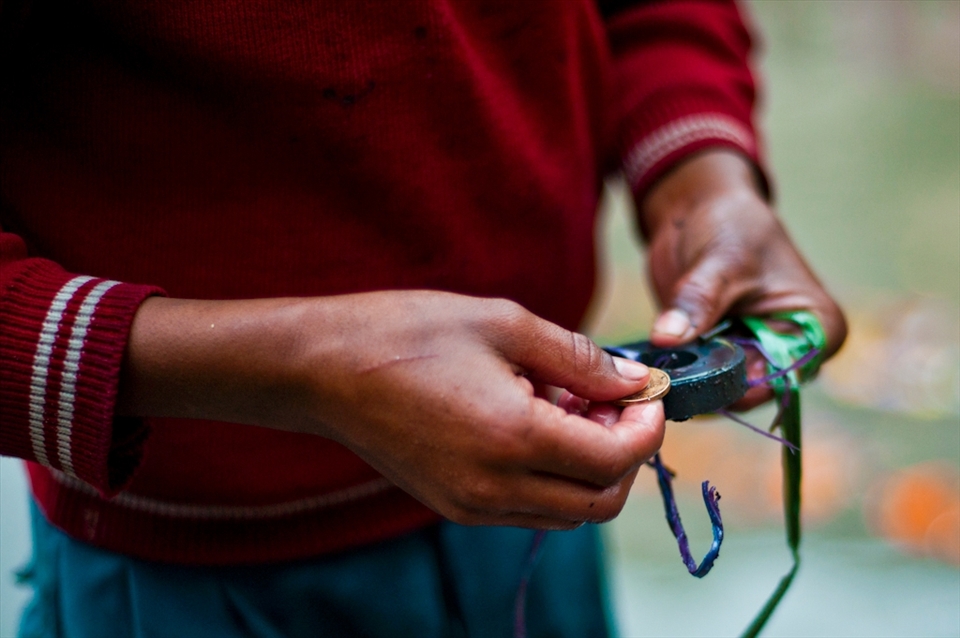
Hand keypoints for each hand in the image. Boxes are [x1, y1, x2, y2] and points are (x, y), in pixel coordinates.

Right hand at [119, 291, 664, 528]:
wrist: (322, 369)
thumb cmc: (409, 334)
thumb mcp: (505, 325)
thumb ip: (579, 358)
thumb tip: (632, 380)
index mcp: (514, 439)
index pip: (616, 460)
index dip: (647, 427)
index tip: (646, 391)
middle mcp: (496, 488)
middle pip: (600, 502)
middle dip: (625, 453)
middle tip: (609, 398)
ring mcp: (470, 505)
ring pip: (566, 511)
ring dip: (588, 466)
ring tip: (566, 404)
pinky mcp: (452, 504)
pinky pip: (526, 506)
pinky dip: (550, 474)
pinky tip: (531, 420)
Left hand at [639, 150, 846, 407]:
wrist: (699, 210)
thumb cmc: (730, 224)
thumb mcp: (720, 260)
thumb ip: (698, 302)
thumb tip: (667, 339)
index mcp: (818, 331)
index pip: (780, 381)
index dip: (735, 385)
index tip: (689, 376)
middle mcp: (792, 353)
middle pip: (748, 392)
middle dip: (705, 386)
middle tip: (661, 376)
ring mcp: (754, 358)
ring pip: (719, 391)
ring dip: (687, 382)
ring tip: (655, 365)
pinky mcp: (720, 357)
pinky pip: (698, 380)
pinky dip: (676, 374)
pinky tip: (652, 363)